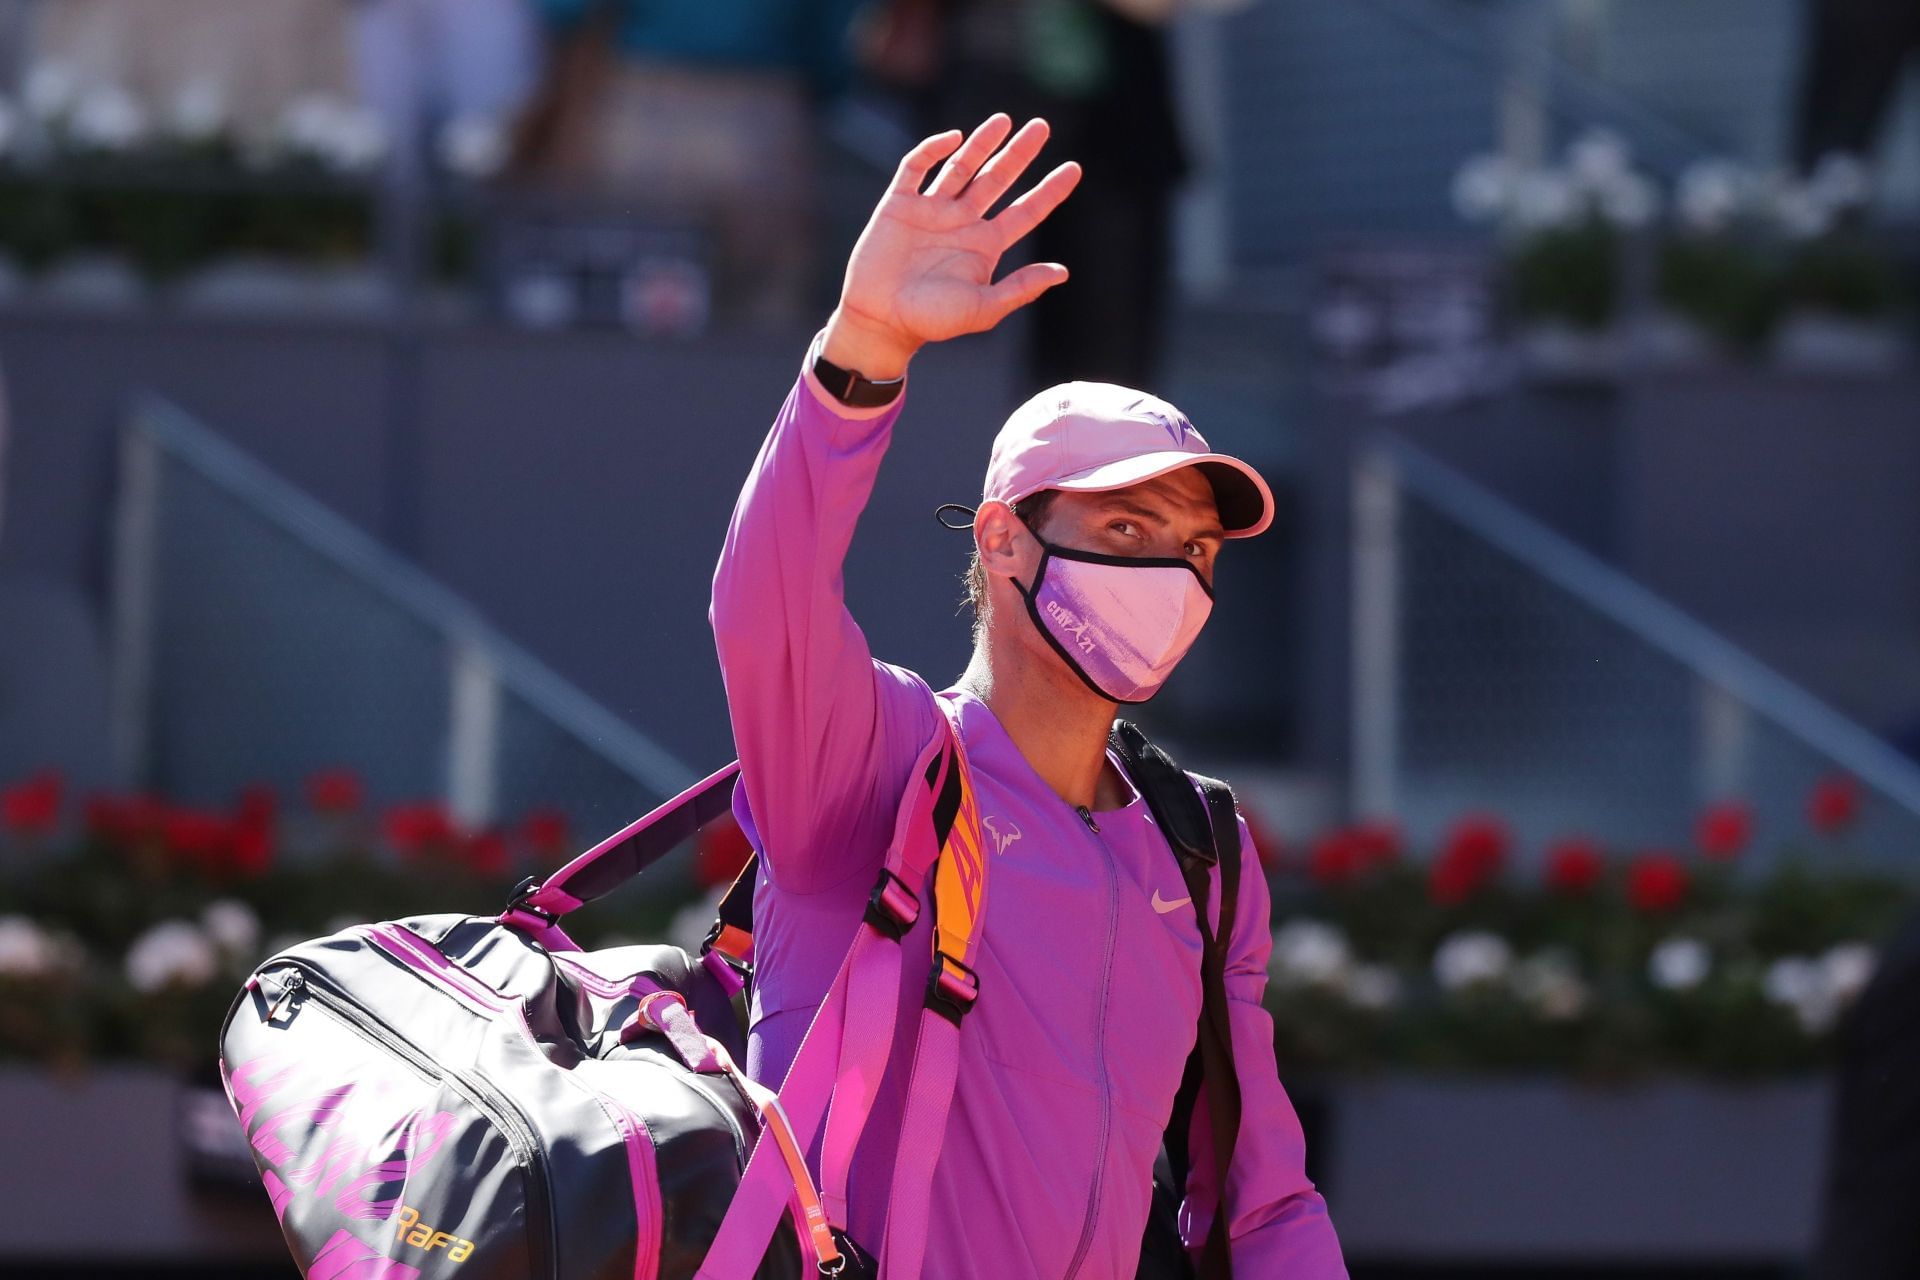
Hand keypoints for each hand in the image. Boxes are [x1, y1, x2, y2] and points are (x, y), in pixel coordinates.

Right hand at [822, 115, 1080, 379]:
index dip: (1050, 191)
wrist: (881, 319)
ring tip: (1003, 120)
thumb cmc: (932, 321)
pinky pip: (916, 167)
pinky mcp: (899, 204)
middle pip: (998, 178)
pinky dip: (933, 150)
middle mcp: (962, 222)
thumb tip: (1063, 272)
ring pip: (962, 166)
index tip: (1075, 169)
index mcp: (985, 245)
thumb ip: (1021, 289)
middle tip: (1042, 126)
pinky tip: (953, 138)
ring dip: (983, 143)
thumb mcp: (983, 308)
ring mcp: (931, 210)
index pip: (1026, 211)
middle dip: (1020, 153)